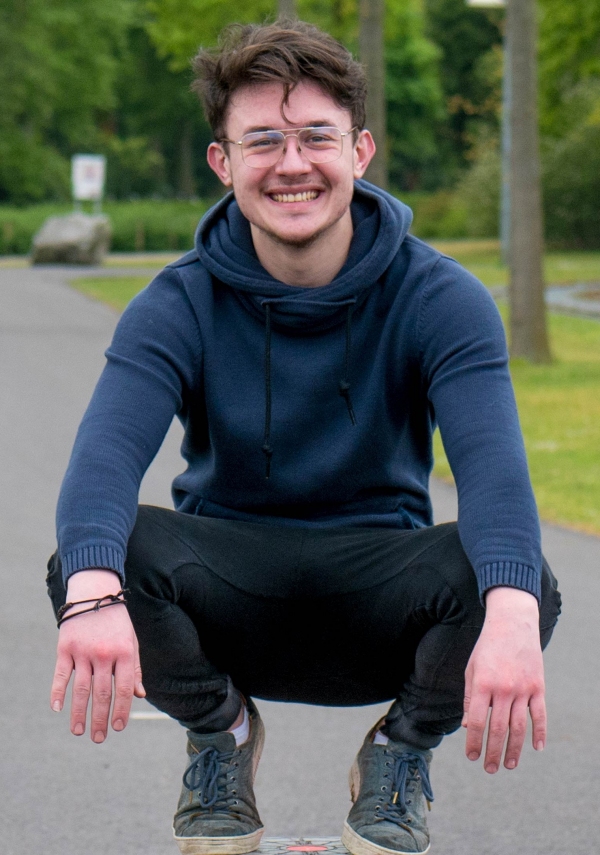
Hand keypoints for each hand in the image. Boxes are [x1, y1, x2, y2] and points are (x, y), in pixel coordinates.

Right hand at [50, 569, 144, 741]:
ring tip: (78, 731)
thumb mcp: (131, 641)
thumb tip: (140, 695)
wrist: (95, 593)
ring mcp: (83, 652)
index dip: (122, 710)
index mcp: (124, 653)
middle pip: (102, 694)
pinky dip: (57, 693)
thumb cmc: (116, 621)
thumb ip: (134, 668)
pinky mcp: (65, 648)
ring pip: (81, 689)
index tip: (119, 727)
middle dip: (101, 719)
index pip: (124, 689)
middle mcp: (104, 654)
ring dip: (79, 713)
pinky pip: (61, 675)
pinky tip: (57, 709)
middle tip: (99, 738)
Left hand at [463, 586, 544, 772]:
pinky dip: (539, 733)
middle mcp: (503, 689)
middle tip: (490, 769)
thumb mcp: (472, 669)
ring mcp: (523, 688)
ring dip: (514, 749)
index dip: (474, 743)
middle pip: (498, 729)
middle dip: (492, 752)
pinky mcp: (538, 686)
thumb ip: (470, 698)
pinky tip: (537, 749)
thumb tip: (469, 726)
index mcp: (483, 684)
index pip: (477, 722)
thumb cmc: (487, 647)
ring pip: (519, 727)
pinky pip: (540, 714)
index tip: (472, 757)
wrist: (512, 623)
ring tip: (509, 765)